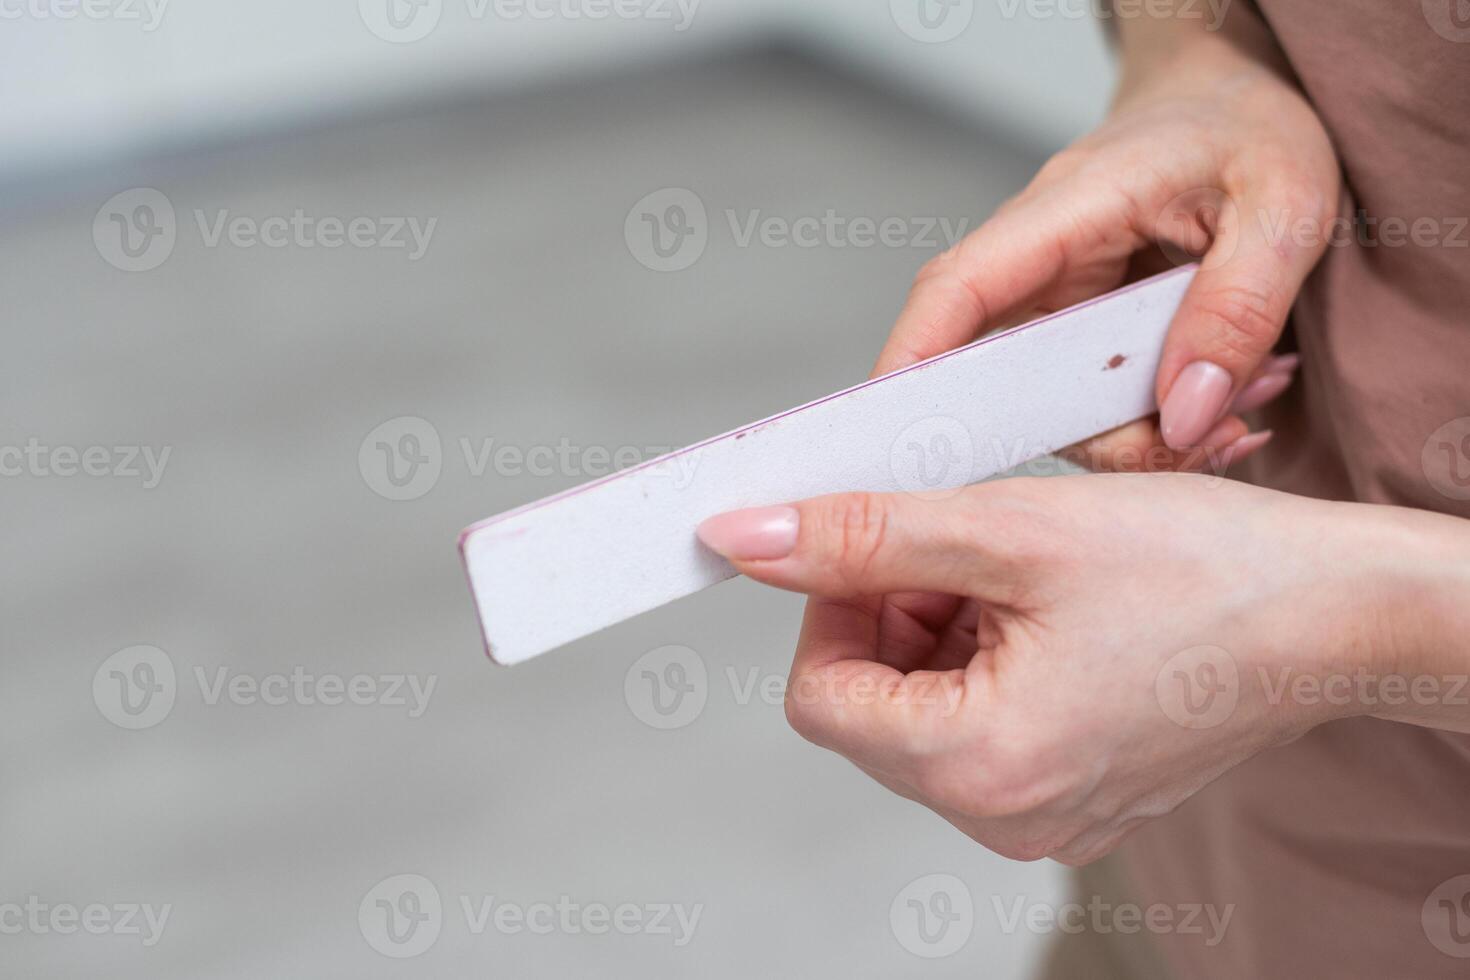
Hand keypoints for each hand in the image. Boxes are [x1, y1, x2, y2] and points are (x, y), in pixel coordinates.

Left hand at [696, 475, 1431, 864]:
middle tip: (966, 545)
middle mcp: (1006, 814)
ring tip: (1024, 571)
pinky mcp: (1075, 790)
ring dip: (943, 625)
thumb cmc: (1209, 574)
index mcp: (980, 766)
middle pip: (871, 704)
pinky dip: (990, 654)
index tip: (869, 544)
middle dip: (892, 610)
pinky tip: (1050, 605)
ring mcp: (1044, 812)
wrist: (1342, 612)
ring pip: (925, 707)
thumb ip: (861, 538)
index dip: (829, 606)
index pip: (820, 695)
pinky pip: (985, 723)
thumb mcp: (1010, 530)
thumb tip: (749, 543)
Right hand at [876, 21, 1340, 467]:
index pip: (959, 288)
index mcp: (1070, 207)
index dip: (917, 361)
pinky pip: (1090, 398)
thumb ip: (1236, 311)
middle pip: (1004, 375)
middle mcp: (1042, 259)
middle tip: (1200, 442)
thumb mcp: (1285, 207)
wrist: (1236, 99)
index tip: (899, 428)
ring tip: (1245, 406)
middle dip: (1092, 437)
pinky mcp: (1081, 327)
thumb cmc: (1251, 127)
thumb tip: (1185, 415)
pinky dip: (1155, 418)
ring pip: (1053, 403)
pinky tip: (1228, 395)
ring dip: (1142, 432)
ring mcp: (1057, 298)